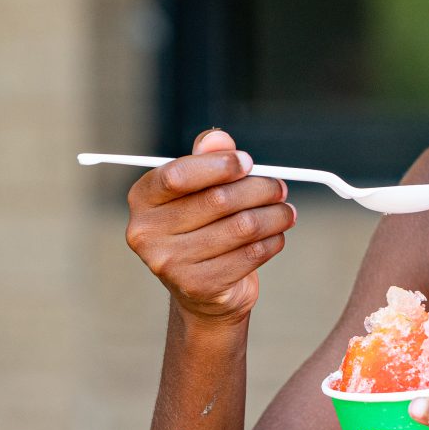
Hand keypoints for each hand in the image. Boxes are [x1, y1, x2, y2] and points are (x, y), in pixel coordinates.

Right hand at [125, 128, 294, 327]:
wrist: (199, 291)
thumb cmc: (200, 228)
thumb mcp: (198, 190)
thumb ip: (206, 159)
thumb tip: (218, 138)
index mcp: (143, 199)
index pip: (178, 175)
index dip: (219, 165)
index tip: (248, 163)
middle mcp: (147, 232)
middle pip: (217, 200)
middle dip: (259, 189)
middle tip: (280, 187)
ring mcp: (170, 263)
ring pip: (241, 227)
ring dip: (274, 216)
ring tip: (286, 212)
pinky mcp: (199, 286)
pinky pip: (250, 254)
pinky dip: (272, 241)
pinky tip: (276, 236)